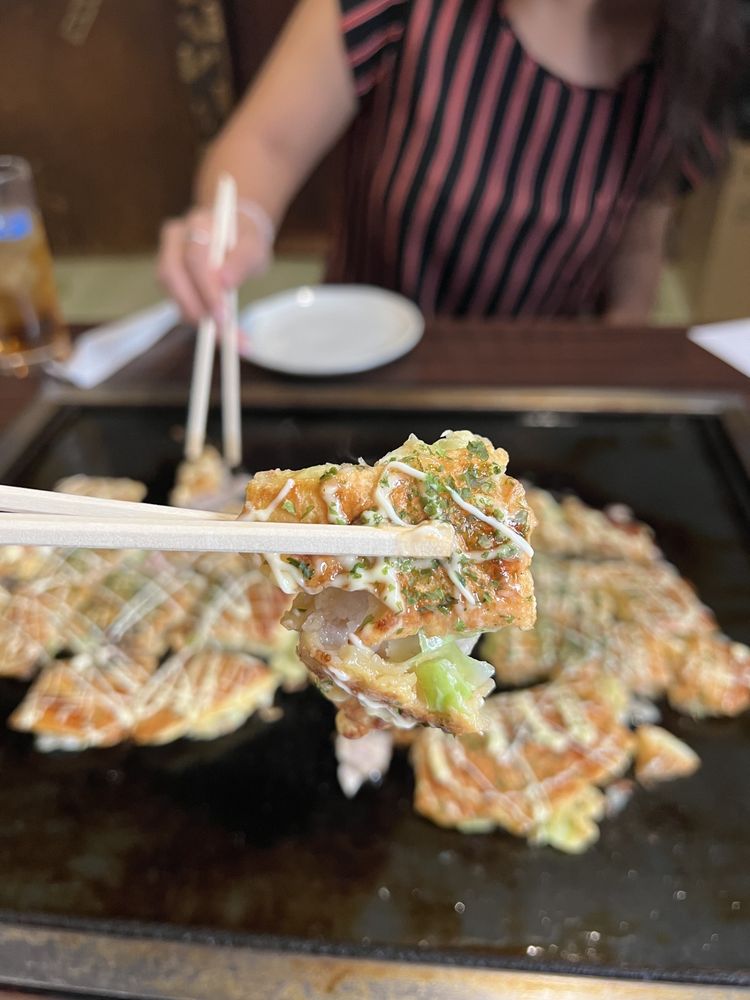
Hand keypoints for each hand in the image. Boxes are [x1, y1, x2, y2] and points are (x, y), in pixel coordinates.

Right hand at [157, 202, 273, 323]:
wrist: (234, 237)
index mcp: (198, 224)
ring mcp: (167, 257)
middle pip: (172, 275)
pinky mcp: (169, 278)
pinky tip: (218, 333)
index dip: (206, 289)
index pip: (195, 257)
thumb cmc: (244, 242)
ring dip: (195, 316)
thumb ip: (241, 262)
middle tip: (221, 331)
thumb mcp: (254, 249)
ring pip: (170, 291)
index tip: (223, 315)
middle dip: (196, 307)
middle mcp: (175, 239)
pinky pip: (177, 301)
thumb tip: (224, 283)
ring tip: (224, 335)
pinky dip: (197, 320)